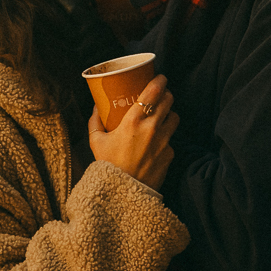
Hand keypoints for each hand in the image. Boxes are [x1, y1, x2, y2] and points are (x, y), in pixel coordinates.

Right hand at [88, 74, 178, 190]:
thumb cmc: (108, 166)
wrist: (123, 193)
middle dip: (167, 94)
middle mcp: (151, 128)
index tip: (160, 77)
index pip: (153, 92)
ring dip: (170, 113)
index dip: (160, 81)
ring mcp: (163, 142)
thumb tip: (96, 107)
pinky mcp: (169, 154)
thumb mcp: (96, 142)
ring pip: (175, 118)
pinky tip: (157, 141)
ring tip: (162, 115)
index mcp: (133, 122)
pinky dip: (166, 137)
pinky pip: (171, 139)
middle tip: (161, 94)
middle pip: (168, 101)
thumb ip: (95, 122)